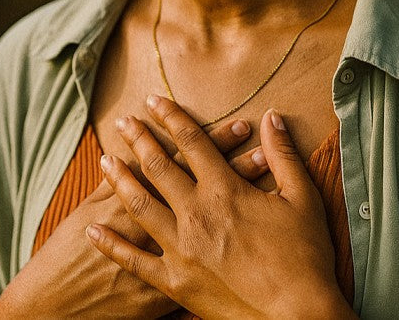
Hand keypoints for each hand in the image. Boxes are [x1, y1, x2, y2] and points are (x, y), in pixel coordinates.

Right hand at [0, 116, 266, 318]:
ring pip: (221, 221)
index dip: (217, 142)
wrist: (58, 309)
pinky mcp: (178, 290)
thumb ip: (117, 179)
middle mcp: (169, 228)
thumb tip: (137, 147)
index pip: (191, 162)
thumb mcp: (90, 209)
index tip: (243, 124)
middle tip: (265, 140)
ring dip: (244, 193)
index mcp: (148, 202)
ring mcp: (176, 259)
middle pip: (212, 186)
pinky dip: (237, 245)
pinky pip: (219, 257)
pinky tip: (256, 231)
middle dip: (237, 160)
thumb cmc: (70, 255)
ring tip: (267, 171)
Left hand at [87, 96, 355, 319]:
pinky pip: (134, 260)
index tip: (154, 101)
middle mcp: (196, 214)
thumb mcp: (302, 198)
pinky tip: (93, 231)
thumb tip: (272, 117)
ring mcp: (181, 249)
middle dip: (139, 139)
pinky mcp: (174, 282)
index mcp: (225, 190)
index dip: (172, 117)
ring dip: (120, 179)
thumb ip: (283, 154)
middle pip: (159, 167)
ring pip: (140, 205)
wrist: (298, 318)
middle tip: (123, 121)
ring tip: (104, 160)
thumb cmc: (305, 258)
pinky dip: (111, 245)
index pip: (192, 142)